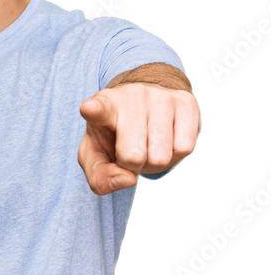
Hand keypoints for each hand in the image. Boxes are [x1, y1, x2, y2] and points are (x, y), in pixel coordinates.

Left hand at [77, 83, 199, 195]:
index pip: (99, 109)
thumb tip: (127, 179)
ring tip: (148, 144)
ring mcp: (161, 96)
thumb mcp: (96, 156)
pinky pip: (184, 148)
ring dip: (154, 161)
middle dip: (131, 166)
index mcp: (104, 106)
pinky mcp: (186, 102)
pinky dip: (175, 155)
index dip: (94, 110)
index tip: (89, 109)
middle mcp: (132, 95)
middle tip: (129, 152)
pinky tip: (166, 139)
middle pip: (133, 156)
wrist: (146, 108)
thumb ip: (100, 176)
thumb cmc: (114, 135)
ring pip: (161, 156)